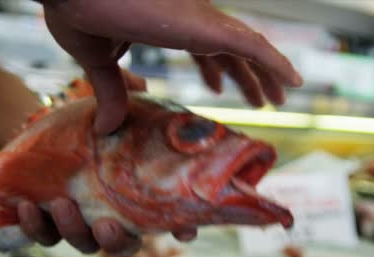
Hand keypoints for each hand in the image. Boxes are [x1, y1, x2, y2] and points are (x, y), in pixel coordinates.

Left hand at [15, 70, 191, 256]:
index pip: (167, 219)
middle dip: (116, 242)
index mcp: (137, 196)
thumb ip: (127, 97)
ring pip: (84, 243)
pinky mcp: (47, 221)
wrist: (41, 127)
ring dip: (74, 231)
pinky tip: (28, 207)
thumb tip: (138, 85)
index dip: (181, 229)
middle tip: (107, 226)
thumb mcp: (112, 106)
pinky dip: (36, 226)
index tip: (184, 232)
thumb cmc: (89, 120)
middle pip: (124, 245)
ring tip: (62, 204)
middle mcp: (113, 216)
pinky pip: (43, 235)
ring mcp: (80, 223)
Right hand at [39, 0, 302, 134]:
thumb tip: (105, 128)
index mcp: (166, 26)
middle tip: (260, 99)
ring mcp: (200, 21)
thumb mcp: (97, 62)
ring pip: (249, 49)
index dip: (213, 70)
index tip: (218, 89)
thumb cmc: (78, 10)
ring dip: (268, 73)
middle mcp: (189, 20)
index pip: (201, 49)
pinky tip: (296, 82)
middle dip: (246, 76)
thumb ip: (111, 92)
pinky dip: (277, 62)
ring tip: (282, 96)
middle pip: (230, 52)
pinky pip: (254, 45)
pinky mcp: (205, 25)